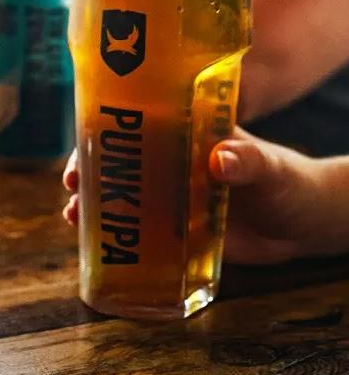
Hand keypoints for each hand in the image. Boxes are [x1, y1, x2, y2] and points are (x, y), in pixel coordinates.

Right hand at [62, 129, 339, 264]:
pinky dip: (115, 240)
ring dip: (93, 206)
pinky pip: (137, 234)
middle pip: (117, 162)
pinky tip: (95, 249)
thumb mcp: (272, 169)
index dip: (104, 131)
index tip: (83, 144)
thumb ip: (250, 161)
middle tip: (69, 186)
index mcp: (187, 136)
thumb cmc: (290, 183)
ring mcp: (170, 199)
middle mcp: (170, 165)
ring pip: (120, 198)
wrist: (305, 224)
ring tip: (73, 217)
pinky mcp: (175, 233)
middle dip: (87, 172)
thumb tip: (221, 159)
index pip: (136, 125)